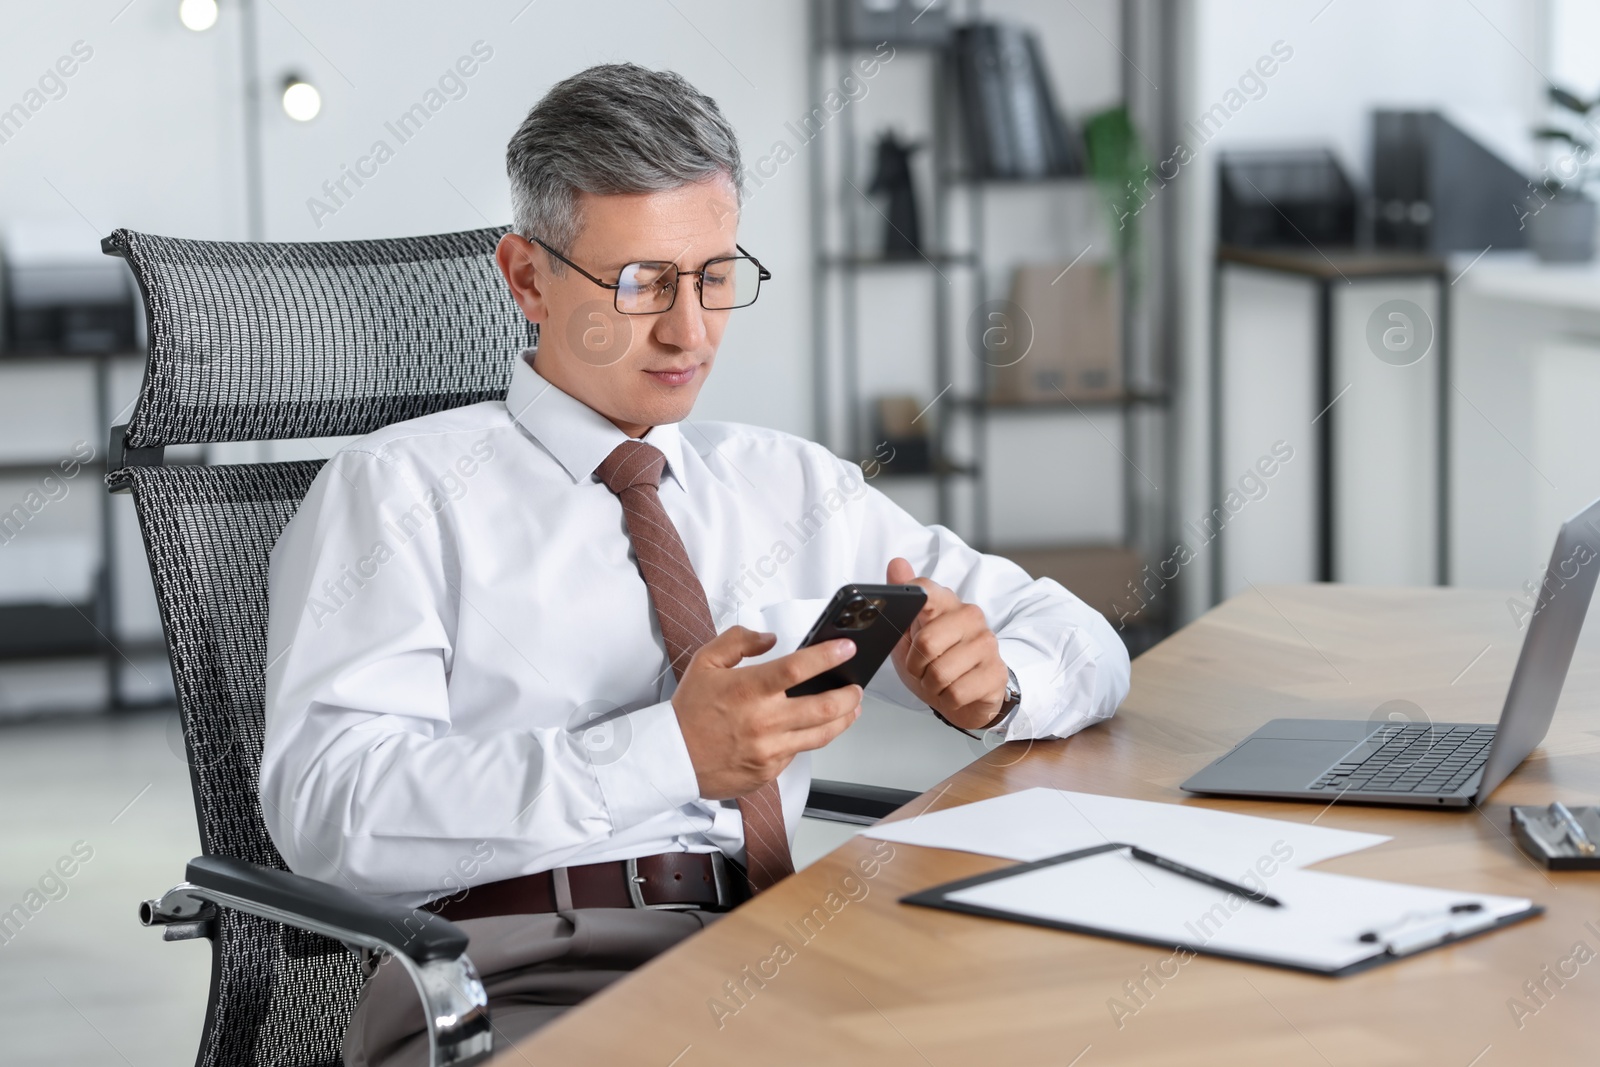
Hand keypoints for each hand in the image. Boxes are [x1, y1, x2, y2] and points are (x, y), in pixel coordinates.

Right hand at [671, 626, 863, 799]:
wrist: (670, 758)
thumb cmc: (688, 712)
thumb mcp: (705, 662)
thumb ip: (738, 641)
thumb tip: (769, 638)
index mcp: (749, 690)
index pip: (798, 668)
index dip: (828, 656)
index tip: (846, 648)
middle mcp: (764, 721)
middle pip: (824, 708)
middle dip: (850, 695)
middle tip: (856, 687)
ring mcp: (769, 750)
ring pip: (821, 735)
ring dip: (843, 720)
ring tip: (850, 709)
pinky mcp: (769, 771)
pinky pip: (798, 754)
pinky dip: (806, 740)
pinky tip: (808, 730)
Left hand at [887, 557, 1008, 730]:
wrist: (966, 698)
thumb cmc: (936, 662)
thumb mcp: (909, 634)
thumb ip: (903, 598)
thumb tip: (896, 563)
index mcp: (947, 603)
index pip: (926, 591)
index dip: (912, 604)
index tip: (908, 621)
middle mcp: (970, 617)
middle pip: (926, 643)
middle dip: (916, 666)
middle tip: (922, 668)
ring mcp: (987, 644)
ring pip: (940, 672)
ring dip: (932, 685)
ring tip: (939, 681)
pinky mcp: (996, 673)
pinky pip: (957, 693)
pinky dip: (948, 699)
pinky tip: (956, 691)